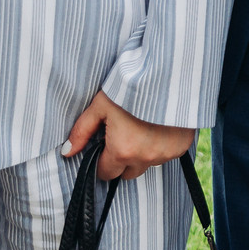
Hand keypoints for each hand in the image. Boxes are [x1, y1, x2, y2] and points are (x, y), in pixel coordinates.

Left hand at [64, 92, 196, 181]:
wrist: (169, 75)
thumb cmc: (131, 87)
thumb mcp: (101, 105)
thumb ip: (82, 130)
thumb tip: (67, 151)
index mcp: (122, 150)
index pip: (106, 174)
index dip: (101, 161)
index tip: (104, 146)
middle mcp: (145, 158)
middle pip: (127, 173)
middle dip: (122, 160)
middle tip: (123, 136)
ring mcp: (165, 154)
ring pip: (147, 164)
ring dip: (142, 153)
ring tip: (142, 127)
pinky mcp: (181, 148)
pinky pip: (165, 155)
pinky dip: (160, 146)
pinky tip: (158, 126)